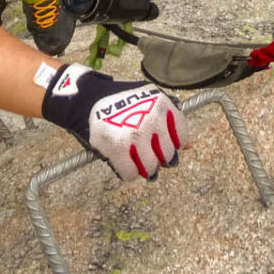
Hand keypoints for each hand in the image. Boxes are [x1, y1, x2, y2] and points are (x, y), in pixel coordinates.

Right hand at [39, 63, 183, 180]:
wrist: (84, 99)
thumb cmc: (118, 99)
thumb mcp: (149, 100)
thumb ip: (170, 121)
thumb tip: (189, 146)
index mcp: (162, 106)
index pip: (181, 137)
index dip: (172, 144)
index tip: (162, 144)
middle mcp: (151, 121)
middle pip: (167, 157)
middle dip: (158, 158)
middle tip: (146, 153)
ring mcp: (134, 137)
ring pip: (150, 169)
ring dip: (144, 168)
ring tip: (135, 159)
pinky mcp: (117, 150)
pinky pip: (130, 174)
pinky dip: (127, 172)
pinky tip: (122, 161)